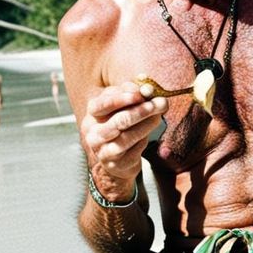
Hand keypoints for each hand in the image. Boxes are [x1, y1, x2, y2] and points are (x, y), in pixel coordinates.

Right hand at [79, 81, 165, 204]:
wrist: (115, 159)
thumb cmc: (119, 126)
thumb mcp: (120, 107)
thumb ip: (130, 95)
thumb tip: (147, 88)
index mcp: (92, 115)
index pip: (102, 104)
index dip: (121, 98)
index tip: (141, 94)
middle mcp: (93, 133)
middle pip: (118, 121)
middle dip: (141, 111)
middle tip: (160, 103)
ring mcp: (103, 150)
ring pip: (128, 137)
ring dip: (147, 124)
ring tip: (159, 115)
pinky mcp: (116, 164)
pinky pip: (134, 150)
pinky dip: (144, 139)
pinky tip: (151, 133)